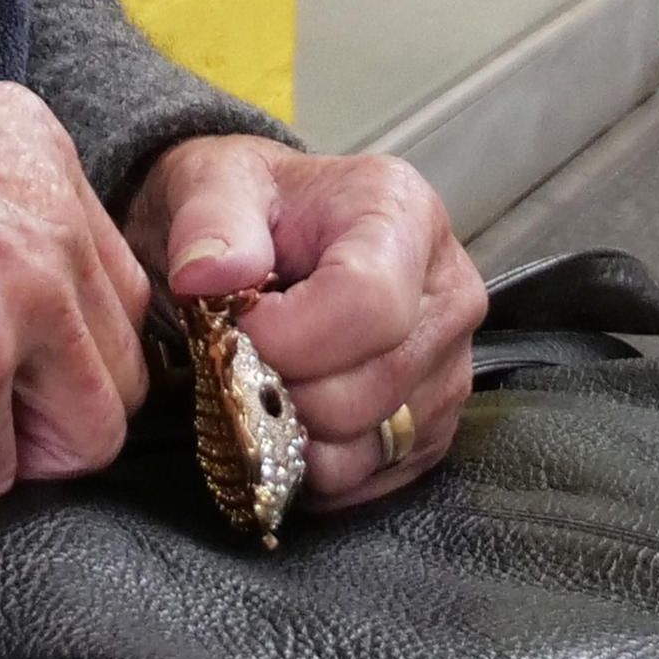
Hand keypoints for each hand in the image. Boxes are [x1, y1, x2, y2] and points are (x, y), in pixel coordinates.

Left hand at [126, 133, 481, 505]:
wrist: (259, 239)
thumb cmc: (245, 210)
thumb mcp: (213, 181)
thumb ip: (210, 219)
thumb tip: (209, 275)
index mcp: (404, 215)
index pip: (370, 305)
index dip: (289, 337)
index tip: (236, 329)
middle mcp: (448, 292)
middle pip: (369, 388)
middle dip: (281, 389)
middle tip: (237, 358)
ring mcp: (449, 366)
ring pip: (368, 444)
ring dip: (292, 430)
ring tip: (261, 380)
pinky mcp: (432, 426)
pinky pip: (370, 478)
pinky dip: (311, 464)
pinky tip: (285, 415)